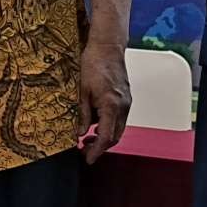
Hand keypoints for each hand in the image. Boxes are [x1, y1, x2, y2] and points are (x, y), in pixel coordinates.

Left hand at [79, 41, 130, 163]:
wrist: (107, 46)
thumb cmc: (93, 64)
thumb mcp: (82, 91)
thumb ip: (83, 115)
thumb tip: (80, 133)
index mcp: (111, 105)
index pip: (107, 137)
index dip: (97, 151)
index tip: (88, 159)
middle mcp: (123, 106)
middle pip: (115, 137)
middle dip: (101, 147)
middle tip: (85, 150)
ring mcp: (126, 102)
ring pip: (118, 128)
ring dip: (105, 136)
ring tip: (87, 137)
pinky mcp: (126, 98)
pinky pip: (119, 118)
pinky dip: (108, 125)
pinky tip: (95, 123)